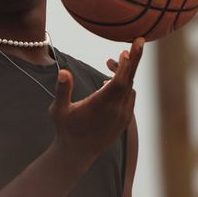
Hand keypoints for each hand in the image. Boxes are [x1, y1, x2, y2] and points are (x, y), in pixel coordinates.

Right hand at [48, 38, 144, 164]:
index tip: (130, 48)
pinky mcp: (124, 121)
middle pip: (129, 80)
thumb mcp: (58, 110)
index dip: (127, 63)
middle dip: (134, 60)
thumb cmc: (65, 130)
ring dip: (124, 73)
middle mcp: (115, 110)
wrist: (77, 154)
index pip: (120, 80)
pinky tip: (111, 82)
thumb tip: (64, 72)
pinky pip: (130, 97)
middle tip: (139, 41)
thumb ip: (62, 90)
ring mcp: (122, 116)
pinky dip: (125, 86)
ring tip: (109, 63)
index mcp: (101, 105)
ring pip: (129, 88)